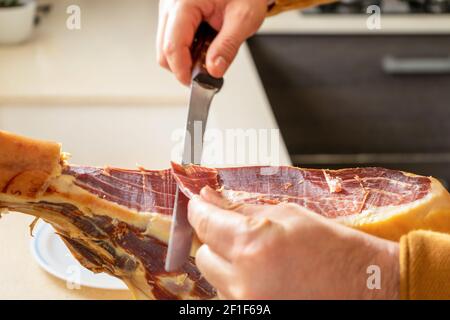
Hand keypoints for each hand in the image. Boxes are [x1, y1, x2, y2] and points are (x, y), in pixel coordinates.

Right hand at [157, 0, 267, 84]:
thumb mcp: (244, 17)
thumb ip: (227, 46)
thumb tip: (214, 70)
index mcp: (184, 1)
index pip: (172, 45)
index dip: (182, 70)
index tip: (195, 84)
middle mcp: (170, 3)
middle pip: (164, 50)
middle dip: (184, 66)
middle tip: (208, 69)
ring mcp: (169, 7)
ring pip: (166, 47)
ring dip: (187, 57)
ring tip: (211, 49)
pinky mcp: (173, 13)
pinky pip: (172, 39)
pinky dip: (188, 48)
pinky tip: (205, 41)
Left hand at [188, 186, 399, 298]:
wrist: (366, 285)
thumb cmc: (335, 248)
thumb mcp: (288, 215)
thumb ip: (242, 209)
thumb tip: (211, 199)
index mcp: (253, 246)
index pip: (205, 223)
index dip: (199, 210)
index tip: (199, 204)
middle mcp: (244, 281)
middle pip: (204, 255)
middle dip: (217, 240)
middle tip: (239, 232)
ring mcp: (248, 305)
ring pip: (216, 279)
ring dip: (229, 265)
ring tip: (262, 259)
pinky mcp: (254, 316)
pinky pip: (231, 297)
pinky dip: (240, 284)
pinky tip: (265, 276)